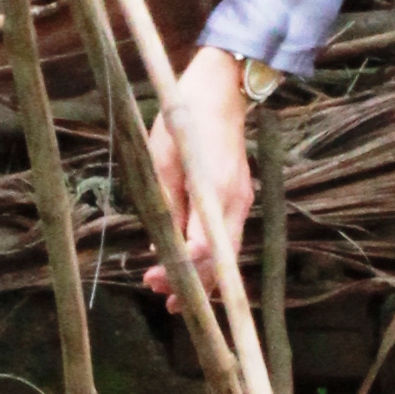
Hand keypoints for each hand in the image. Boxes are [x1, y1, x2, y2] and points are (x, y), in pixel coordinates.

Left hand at [143, 46, 252, 298]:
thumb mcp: (162, 160)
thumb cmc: (184, 120)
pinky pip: (229, 236)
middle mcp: (235, 202)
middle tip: (165, 302)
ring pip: (227, 252)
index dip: (178, 270)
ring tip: (178, 296)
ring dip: (204, 275)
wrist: (220, 91)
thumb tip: (160, 244)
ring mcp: (242, 200)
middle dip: (194, 285)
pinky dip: (213, 256)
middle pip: (220, 260)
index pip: (202, 249)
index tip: (153, 279)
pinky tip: (195, 265)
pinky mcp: (240, 195)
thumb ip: (166, 203)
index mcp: (213, 191)